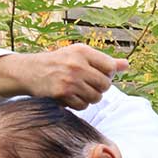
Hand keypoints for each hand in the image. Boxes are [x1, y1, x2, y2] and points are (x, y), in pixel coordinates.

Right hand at [0, 44, 129, 109]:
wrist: (30, 71)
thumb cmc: (60, 63)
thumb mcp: (80, 56)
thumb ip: (104, 61)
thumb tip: (127, 65)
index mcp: (83, 51)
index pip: (111, 68)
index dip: (108, 75)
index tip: (99, 75)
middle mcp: (76, 64)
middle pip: (105, 85)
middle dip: (99, 88)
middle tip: (88, 84)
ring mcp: (69, 79)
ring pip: (96, 97)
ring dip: (90, 97)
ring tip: (79, 90)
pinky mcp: (61, 93)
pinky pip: (83, 105)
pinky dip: (79, 104)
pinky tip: (70, 96)